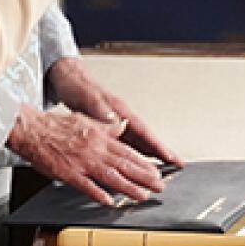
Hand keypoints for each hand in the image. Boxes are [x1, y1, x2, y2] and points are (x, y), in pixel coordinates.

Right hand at [6, 103, 166, 206]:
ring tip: (143, 196)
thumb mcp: (87, 120)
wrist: (33, 129)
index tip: (156, 172)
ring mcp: (82, 162)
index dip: (144, 164)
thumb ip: (107, 126)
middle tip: (159, 186)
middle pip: (125, 165)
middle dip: (144, 177)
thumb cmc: (57, 126)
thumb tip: (122, 125)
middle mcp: (95, 149)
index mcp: (101, 137)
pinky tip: (109, 201)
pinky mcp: (67, 173)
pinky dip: (98, 193)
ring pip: (111, 176)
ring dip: (129, 187)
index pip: (128, 153)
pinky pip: (85, 185)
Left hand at [46, 57, 182, 167]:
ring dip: (149, 154)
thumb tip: (118, 124)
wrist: (67, 77)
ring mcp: (116, 122)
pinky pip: (125, 141)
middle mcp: (122, 117)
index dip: (158, 146)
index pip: (144, 132)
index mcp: (121, 111)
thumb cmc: (78, 85)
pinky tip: (136, 160)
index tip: (171, 157)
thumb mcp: (90, 99)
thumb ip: (104, 112)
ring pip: (137, 141)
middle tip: (176, 165)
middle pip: (146, 139)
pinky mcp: (107, 125)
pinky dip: (133, 151)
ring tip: (162, 167)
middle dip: (162, 152)